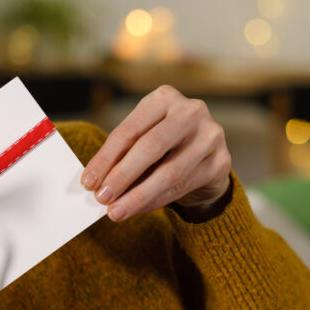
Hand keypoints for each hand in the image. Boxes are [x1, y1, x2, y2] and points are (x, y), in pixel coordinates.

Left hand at [80, 85, 231, 222]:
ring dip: (138, 195)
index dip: (105, 159)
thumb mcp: (142, 140)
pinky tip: (138, 209)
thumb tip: (94, 182)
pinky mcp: (221, 161)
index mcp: (164, 97)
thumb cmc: (165, 147)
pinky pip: (183, 186)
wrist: (205, 158)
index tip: (88, 182)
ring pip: (169, 172)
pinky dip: (156, 201)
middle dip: (122, 176)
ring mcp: (210, 135)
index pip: (129, 131)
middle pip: (150, 147)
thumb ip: (121, 155)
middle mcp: (191, 111)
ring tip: (116, 211)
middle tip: (101, 198)